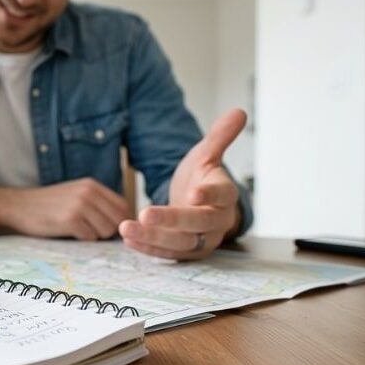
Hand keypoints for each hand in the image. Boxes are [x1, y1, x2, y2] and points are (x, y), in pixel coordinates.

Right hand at [3, 178, 129, 239]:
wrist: (18, 205)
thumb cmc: (48, 204)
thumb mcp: (75, 193)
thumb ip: (97, 203)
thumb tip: (124, 224)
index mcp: (91, 185)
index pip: (122, 206)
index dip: (119, 220)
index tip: (107, 228)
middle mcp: (88, 192)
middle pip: (117, 220)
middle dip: (107, 231)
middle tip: (90, 231)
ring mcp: (79, 205)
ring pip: (106, 230)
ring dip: (94, 235)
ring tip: (78, 229)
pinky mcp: (70, 220)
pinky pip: (90, 237)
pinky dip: (82, 238)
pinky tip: (69, 232)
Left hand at [119, 108, 245, 259]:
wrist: (197, 204)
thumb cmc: (202, 178)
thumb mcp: (207, 155)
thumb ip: (219, 137)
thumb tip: (239, 111)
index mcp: (225, 195)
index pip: (222, 195)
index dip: (208, 194)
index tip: (192, 193)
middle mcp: (217, 221)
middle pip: (198, 223)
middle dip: (171, 220)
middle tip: (145, 214)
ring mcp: (202, 239)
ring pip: (180, 242)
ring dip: (152, 237)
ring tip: (126, 228)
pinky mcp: (186, 253)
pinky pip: (167, 254)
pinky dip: (147, 248)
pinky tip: (127, 238)